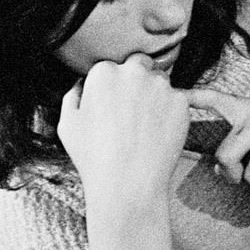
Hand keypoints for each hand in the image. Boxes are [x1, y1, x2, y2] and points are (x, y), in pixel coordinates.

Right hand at [57, 57, 188, 204]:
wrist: (128, 184)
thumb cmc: (94, 158)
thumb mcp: (68, 125)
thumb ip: (73, 96)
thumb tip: (81, 84)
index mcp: (104, 73)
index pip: (112, 67)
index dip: (113, 87)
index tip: (114, 106)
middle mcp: (133, 72)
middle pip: (139, 65)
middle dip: (137, 80)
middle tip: (134, 110)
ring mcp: (160, 86)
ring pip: (160, 81)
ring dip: (155, 95)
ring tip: (145, 126)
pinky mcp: (181, 101)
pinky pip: (178, 100)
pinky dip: (171, 112)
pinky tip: (159, 133)